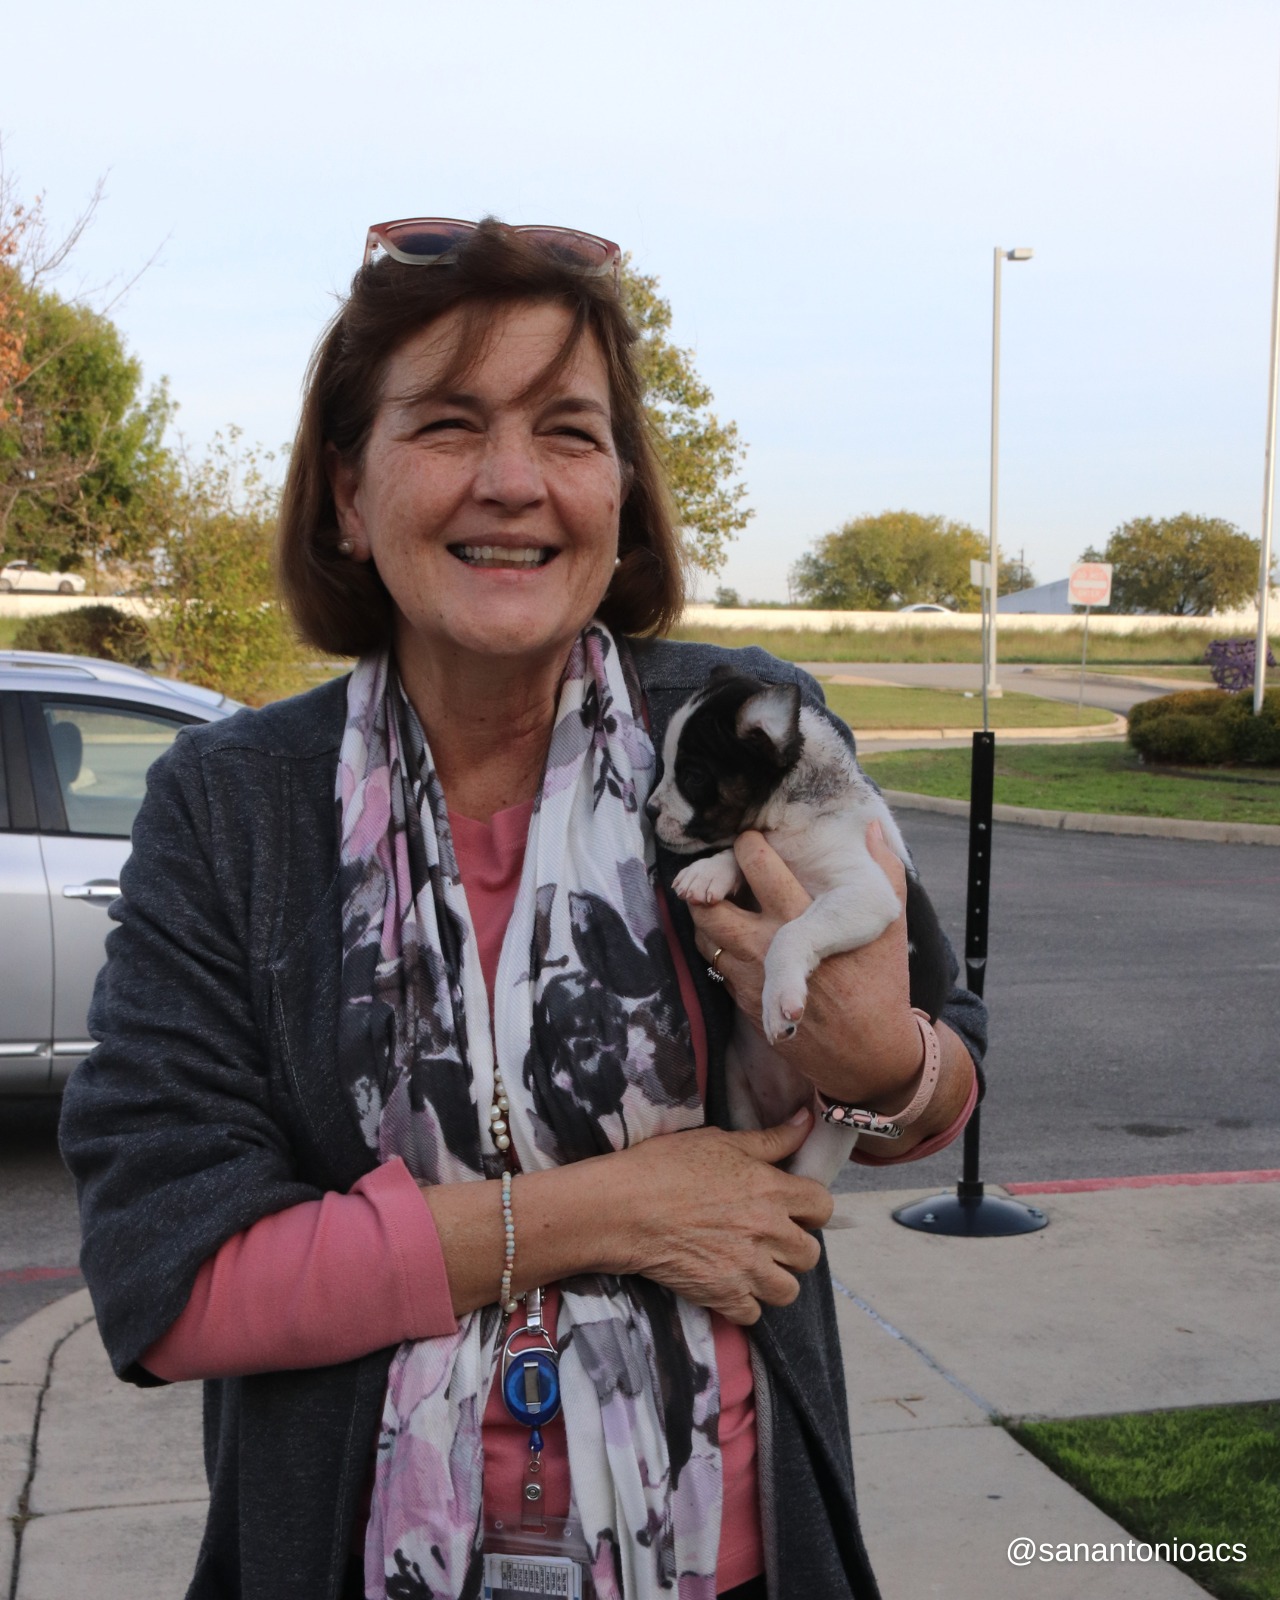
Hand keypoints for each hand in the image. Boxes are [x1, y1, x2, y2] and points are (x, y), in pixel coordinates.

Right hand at [608, 1112, 833, 1324]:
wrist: (623, 1208)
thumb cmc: (666, 1166)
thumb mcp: (720, 1141)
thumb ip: (770, 1139)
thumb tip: (807, 1121)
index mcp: (771, 1190)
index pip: (823, 1207)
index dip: (810, 1208)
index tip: (792, 1209)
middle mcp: (767, 1231)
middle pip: (810, 1254)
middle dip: (793, 1247)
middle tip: (767, 1239)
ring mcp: (747, 1268)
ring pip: (788, 1290)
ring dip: (774, 1280)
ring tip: (751, 1267)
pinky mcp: (723, 1296)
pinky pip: (753, 1315)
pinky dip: (743, 1305)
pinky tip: (728, 1286)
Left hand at [687, 824, 922, 1107]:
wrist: (868, 1058)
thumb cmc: (883, 986)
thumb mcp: (893, 925)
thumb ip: (885, 870)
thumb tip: (870, 829)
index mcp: (805, 918)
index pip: (755, 864)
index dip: (746, 847)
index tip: (752, 843)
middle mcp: (768, 946)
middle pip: (709, 903)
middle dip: (708, 883)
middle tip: (722, 874)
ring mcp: (751, 978)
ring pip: (704, 935)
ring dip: (707, 916)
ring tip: (724, 902)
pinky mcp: (743, 1004)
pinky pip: (714, 965)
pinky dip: (718, 947)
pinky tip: (734, 938)